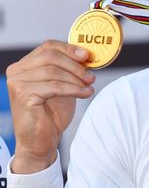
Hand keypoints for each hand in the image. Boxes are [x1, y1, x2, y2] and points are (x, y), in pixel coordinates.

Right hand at [6, 40, 95, 173]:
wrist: (41, 141)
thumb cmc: (52, 114)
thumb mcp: (64, 85)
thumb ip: (70, 70)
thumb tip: (87, 55)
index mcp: (26, 65)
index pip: (49, 46)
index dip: (70, 49)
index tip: (87, 56)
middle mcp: (17, 71)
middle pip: (51, 56)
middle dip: (76, 65)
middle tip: (91, 76)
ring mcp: (18, 83)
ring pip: (54, 71)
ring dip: (76, 79)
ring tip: (89, 86)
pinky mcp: (23, 96)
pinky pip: (54, 87)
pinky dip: (73, 89)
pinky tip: (85, 93)